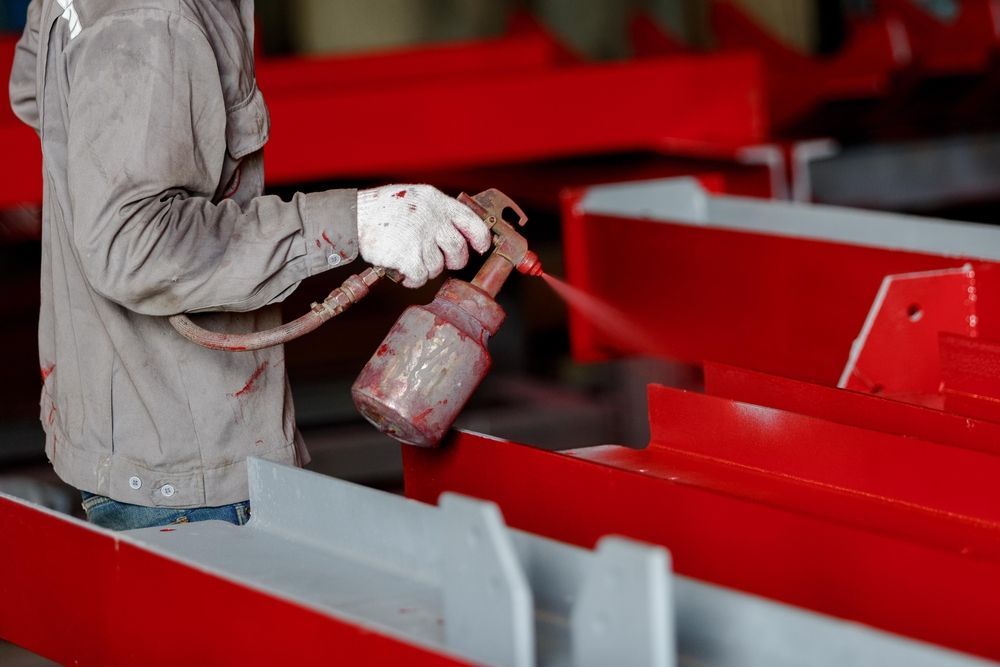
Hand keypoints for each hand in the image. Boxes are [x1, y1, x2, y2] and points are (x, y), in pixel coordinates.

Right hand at [356, 185, 491, 287]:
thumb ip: (436, 211)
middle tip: (442, 261)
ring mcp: (422, 238)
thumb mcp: (415, 197)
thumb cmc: (382, 208)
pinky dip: (413, 279)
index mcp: (437, 202)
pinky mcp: (409, 257)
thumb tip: (456, 231)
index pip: (472, 221)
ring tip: (409, 258)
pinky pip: (421, 277)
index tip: (481, 248)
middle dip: (454, 261)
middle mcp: (433, 219)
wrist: (354, 216)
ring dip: (425, 268)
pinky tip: (403, 271)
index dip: (480, 238)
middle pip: (458, 250)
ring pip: (437, 267)